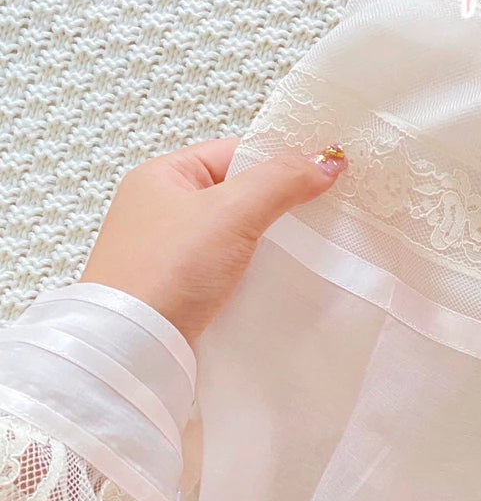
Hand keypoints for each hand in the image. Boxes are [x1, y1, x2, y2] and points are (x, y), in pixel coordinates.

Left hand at [80, 138, 347, 344]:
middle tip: (322, 216)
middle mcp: (161, 210)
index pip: (234, 153)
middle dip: (279, 206)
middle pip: (238, 195)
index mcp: (162, 176)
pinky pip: (229, 270)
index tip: (323, 178)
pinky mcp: (181, 289)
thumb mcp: (231, 213)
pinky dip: (254, 273)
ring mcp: (170, 252)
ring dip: (268, 244)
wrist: (132, 347)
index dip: (279, 163)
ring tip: (306, 252)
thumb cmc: (167, 271)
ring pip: (237, 235)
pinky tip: (277, 281)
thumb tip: (327, 159)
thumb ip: (281, 180)